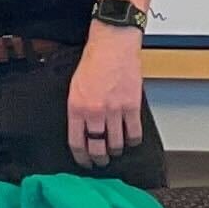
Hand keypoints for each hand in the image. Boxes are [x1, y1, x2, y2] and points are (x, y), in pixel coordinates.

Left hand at [67, 25, 145, 167]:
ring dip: (116, 151)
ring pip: (116, 143)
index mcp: (76, 107)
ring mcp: (115, 110)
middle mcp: (95, 111)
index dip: (81, 157)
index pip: (77, 142)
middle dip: (99, 159)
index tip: (84, 162)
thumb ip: (78, 109)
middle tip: (100, 161)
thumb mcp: (74, 87)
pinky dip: (133, 141)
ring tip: (115, 151)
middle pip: (98, 147)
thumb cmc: (93, 62)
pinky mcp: (132, 107)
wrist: (112, 45)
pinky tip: (130, 141)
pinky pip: (134, 133)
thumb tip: (82, 130)